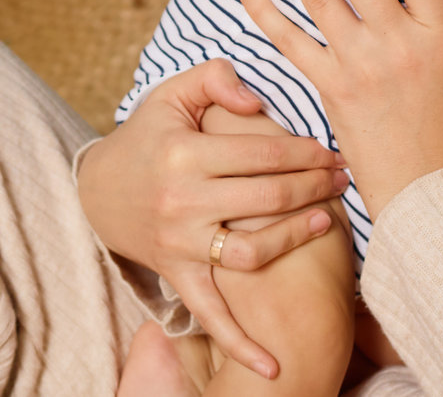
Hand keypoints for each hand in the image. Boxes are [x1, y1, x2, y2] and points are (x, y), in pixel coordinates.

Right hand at [76, 59, 346, 380]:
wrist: (99, 190)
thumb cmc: (150, 134)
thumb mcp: (174, 93)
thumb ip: (216, 79)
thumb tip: (257, 99)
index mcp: (186, 154)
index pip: (264, 153)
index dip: (306, 151)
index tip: (332, 151)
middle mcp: (183, 202)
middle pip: (268, 199)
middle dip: (315, 186)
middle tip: (343, 178)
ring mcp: (181, 244)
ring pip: (253, 252)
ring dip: (297, 238)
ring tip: (328, 221)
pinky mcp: (178, 276)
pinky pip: (213, 315)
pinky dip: (241, 343)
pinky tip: (274, 364)